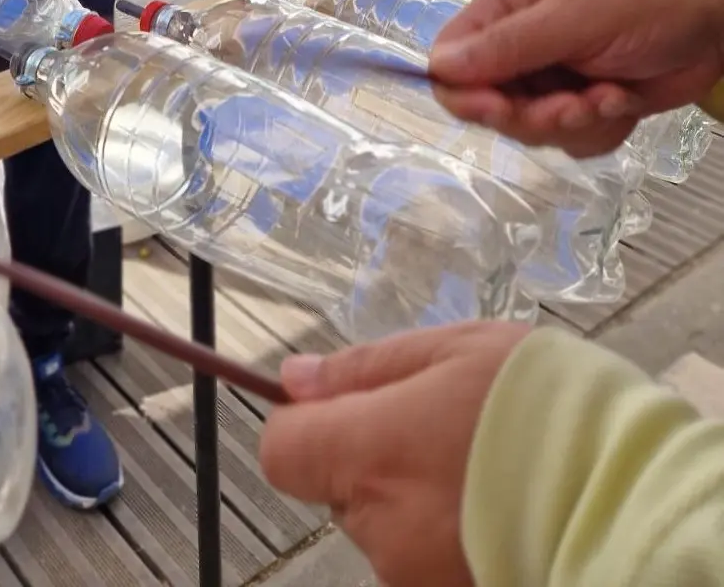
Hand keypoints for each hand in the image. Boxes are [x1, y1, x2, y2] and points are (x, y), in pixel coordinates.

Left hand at [260, 323, 528, 586]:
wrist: (631, 496)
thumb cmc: (541, 402)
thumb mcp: (454, 350)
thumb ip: (366, 368)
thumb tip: (294, 377)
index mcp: (369, 452)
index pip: (284, 450)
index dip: (303, 423)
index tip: (344, 403)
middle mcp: (380, 525)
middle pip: (338, 487)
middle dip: (370, 454)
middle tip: (439, 425)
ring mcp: (413, 573)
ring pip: (384, 522)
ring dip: (411, 493)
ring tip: (482, 466)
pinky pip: (421, 554)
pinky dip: (443, 530)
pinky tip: (496, 506)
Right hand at [429, 0, 723, 156]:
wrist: (719, 22)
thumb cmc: (645, 0)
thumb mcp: (575, 17)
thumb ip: (509, 45)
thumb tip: (437, 68)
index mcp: (503, 12)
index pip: (449, 63)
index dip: (464, 93)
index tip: (498, 108)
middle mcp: (516, 49)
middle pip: (486, 107)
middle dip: (533, 115)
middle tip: (573, 105)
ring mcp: (546, 81)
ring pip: (527, 131)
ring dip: (571, 122)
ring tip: (609, 95)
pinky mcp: (578, 108)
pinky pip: (566, 141)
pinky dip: (597, 129)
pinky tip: (621, 99)